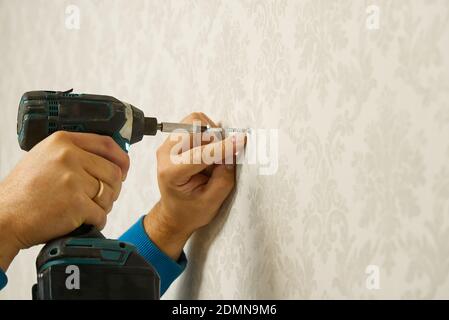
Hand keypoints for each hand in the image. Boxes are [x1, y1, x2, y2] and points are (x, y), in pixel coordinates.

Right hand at [0, 132, 129, 270]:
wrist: (4, 217)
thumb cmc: (23, 191)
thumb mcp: (43, 158)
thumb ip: (73, 153)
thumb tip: (109, 159)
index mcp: (62, 141)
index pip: (107, 144)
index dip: (121, 158)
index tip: (124, 169)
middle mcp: (68, 156)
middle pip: (113, 172)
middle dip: (113, 188)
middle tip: (102, 198)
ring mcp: (72, 180)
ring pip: (110, 194)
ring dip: (104, 206)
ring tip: (88, 210)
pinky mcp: (75, 204)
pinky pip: (101, 214)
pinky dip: (96, 221)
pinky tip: (84, 222)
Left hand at [144, 113, 245, 259]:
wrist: (176, 212)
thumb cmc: (190, 210)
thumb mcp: (212, 201)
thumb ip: (224, 177)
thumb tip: (233, 153)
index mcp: (171, 173)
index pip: (200, 154)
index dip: (224, 146)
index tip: (241, 140)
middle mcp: (166, 154)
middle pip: (195, 128)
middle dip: (216, 139)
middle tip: (224, 157)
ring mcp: (168, 145)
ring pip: (195, 121)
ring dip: (212, 135)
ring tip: (214, 156)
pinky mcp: (175, 140)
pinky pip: (195, 124)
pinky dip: (208, 134)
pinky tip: (208, 152)